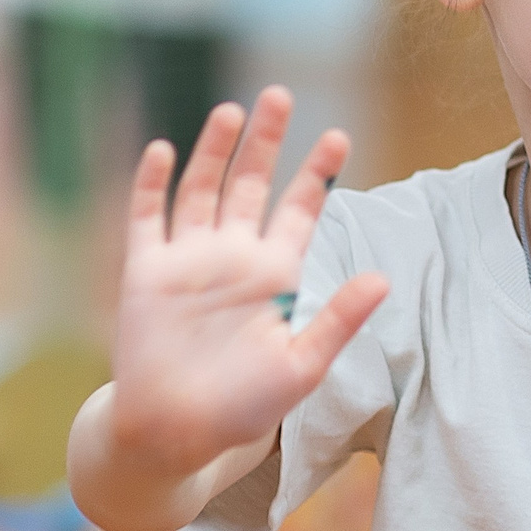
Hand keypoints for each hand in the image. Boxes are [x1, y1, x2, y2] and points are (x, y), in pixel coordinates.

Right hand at [110, 87, 388, 479]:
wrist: (173, 435)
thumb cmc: (242, 408)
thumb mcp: (301, 366)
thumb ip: (338, 319)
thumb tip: (385, 278)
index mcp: (275, 275)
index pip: (300, 210)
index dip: (318, 174)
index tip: (338, 137)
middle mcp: (233, 256)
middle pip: (251, 184)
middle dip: (267, 141)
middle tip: (280, 96)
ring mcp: (188, 259)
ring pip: (201, 188)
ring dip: (214, 151)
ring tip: (232, 110)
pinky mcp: (146, 271)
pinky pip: (147, 217)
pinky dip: (151, 183)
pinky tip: (161, 149)